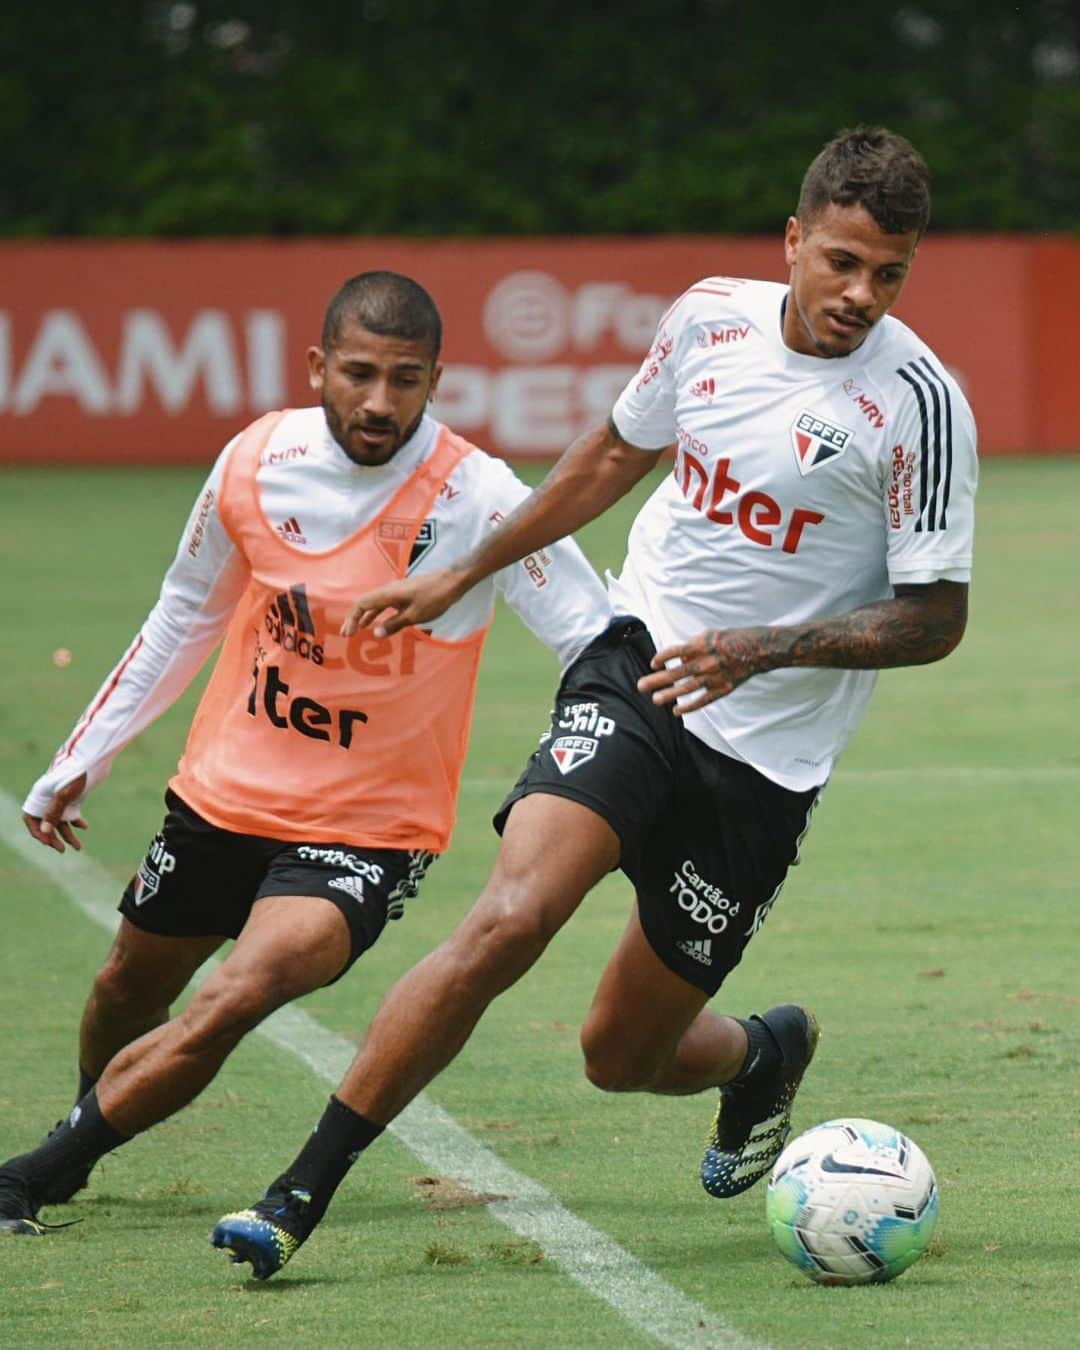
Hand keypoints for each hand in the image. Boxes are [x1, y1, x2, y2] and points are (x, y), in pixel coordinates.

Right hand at [23, 772, 88, 852]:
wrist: (94, 759)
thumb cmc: (77, 774)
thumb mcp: (65, 794)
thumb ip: (54, 812)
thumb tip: (45, 832)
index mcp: (40, 795)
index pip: (31, 818)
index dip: (37, 832)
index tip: (47, 843)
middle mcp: (48, 797)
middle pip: (46, 822)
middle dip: (53, 837)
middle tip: (62, 850)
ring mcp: (60, 797)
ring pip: (60, 820)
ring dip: (68, 834)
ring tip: (78, 847)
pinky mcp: (73, 797)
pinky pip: (71, 813)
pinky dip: (76, 821)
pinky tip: (84, 827)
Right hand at [341, 569, 464, 638]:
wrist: (452, 581)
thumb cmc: (435, 597)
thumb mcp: (414, 615)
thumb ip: (394, 624)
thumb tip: (376, 633)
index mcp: (388, 594)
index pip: (362, 604)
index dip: (352, 619)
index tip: (348, 634)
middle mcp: (389, 590)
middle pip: (365, 603)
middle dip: (354, 618)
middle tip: (347, 634)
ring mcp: (397, 591)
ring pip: (375, 603)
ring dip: (365, 617)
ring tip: (358, 630)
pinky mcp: (405, 593)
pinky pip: (385, 604)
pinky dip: (378, 614)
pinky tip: (378, 623)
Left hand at [637, 628, 777, 713]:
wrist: (755, 650)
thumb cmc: (728, 640)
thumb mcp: (707, 636)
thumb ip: (691, 648)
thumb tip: (677, 660)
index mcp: (701, 646)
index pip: (675, 652)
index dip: (662, 658)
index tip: (653, 664)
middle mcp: (705, 663)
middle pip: (676, 673)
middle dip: (657, 680)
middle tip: (640, 686)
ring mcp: (714, 677)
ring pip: (688, 689)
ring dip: (670, 695)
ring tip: (655, 700)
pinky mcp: (722, 689)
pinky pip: (703, 700)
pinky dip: (690, 707)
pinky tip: (677, 711)